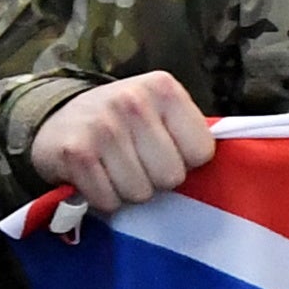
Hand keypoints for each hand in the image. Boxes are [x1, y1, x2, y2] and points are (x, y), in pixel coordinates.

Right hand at [32, 73, 215, 211]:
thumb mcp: (158, 112)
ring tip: (114, 168)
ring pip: (141, 192)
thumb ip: (189, 132)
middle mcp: (133, 100)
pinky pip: (109, 200)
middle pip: (172, 176)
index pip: (203, 152)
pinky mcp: (77, 153)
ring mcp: (102, 125)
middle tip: (135, 162)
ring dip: (128, 190)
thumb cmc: (121, 124)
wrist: (53, 121)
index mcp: (163, 88)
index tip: (165, 150)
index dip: (185, 161)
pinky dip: (103, 198)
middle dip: (155, 179)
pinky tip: (94, 177)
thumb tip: (234, 167)